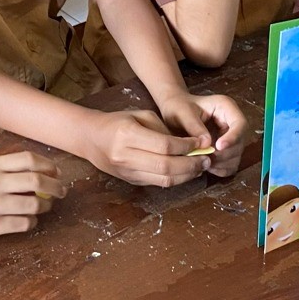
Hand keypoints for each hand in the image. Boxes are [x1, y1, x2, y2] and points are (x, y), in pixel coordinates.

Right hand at [0, 152, 65, 241]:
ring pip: (34, 204)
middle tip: (62, 190)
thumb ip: (2, 169)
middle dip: (56, 186)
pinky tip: (30, 220)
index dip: (48, 165)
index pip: (28, 160)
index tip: (56, 171)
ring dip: (46, 205)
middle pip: (37, 181)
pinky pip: (23, 223)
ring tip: (46, 206)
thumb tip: (36, 172)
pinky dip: (33, 222)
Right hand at [85, 109, 209, 186]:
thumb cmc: (118, 122)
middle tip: (207, 158)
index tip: (200, 142)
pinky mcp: (131, 181)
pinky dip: (176, 179)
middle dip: (191, 164)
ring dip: (187, 175)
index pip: (164, 145)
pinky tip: (187, 171)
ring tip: (201, 166)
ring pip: (164, 180)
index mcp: (127, 135)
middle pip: (166, 166)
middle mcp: (126, 156)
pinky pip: (158, 183)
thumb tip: (189, 144)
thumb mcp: (141, 116)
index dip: (186, 146)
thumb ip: (163, 130)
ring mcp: (128, 172)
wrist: (92, 139)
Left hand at [159, 93, 247, 176]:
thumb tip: (207, 144)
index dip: (233, 137)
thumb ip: (194, 126)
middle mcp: (232, 122)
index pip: (240, 123)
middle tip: (205, 158)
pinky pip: (230, 165)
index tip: (218, 147)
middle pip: (239, 143)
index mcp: (226, 107)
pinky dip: (220, 169)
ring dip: (222, 163)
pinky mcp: (226, 150)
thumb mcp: (182, 112)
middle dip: (224, 154)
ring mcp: (230, 138)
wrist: (172, 112)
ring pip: (236, 156)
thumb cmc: (177, 106)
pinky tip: (205, 166)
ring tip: (202, 162)